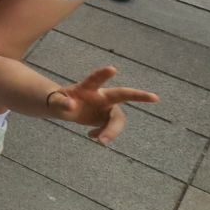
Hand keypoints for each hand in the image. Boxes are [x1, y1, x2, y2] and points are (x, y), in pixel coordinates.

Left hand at [43, 65, 158, 142]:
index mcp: (88, 88)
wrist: (66, 108)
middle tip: (154, 97)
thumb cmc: (60, 100)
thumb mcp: (55, 102)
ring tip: (101, 141)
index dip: (103, 74)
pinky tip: (92, 136)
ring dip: (112, 131)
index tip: (112, 69)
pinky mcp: (108, 118)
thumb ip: (60, 102)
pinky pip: (111, 129)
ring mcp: (108, 107)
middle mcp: (102, 95)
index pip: (95, 79)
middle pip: (122, 94)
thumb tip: (72, 106)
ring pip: (117, 119)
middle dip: (139, 95)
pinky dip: (103, 135)